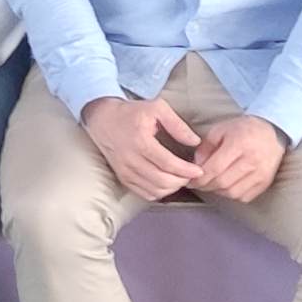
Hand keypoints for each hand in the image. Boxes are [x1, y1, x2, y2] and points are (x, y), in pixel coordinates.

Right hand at [80, 94, 202, 200]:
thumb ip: (177, 124)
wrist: (103, 119)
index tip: (198, 171)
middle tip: (191, 175)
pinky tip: (167, 184)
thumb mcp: (157, 108)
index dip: (186, 170)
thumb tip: (195, 141)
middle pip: (162, 180)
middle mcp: (131, 159)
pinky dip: (159, 193)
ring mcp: (125, 171)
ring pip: (154, 190)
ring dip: (172, 188)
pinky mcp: (122, 178)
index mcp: (141, 141)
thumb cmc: (131, 113)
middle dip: (181, 181)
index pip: (168, 163)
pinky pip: (144, 194)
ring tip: (181, 179)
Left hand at [191, 112, 289, 201]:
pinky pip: (244, 197)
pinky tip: (227, 186)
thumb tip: (196, 165)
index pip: (215, 168)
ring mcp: (261, 173)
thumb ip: (206, 146)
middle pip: (223, 182)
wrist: (272, 133)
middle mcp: (252, 160)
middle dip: (206, 186)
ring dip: (218, 191)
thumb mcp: (221, 129)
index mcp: (239, 143)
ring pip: (232, 192)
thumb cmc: (243, 130)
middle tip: (198, 184)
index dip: (199, 178)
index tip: (190, 181)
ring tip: (212, 184)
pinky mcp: (265, 182)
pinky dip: (232, 194)